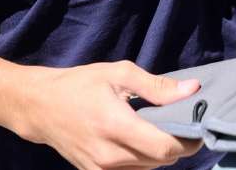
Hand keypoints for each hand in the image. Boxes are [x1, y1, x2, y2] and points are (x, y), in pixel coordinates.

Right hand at [19, 61, 202, 169]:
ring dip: (158, 153)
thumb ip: (157, 86)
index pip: (165, 149)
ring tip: (154, 129)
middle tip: (177, 123)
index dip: (188, 142)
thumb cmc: (79, 85)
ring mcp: (101, 169)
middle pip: (161, 161)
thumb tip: (192, 90)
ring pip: (147, 168)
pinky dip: (140, 159)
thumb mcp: (117, 74)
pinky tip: (136, 140)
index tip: (196, 128)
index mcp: (117, 126)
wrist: (39, 107)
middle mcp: (109, 155)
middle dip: (175, 145)